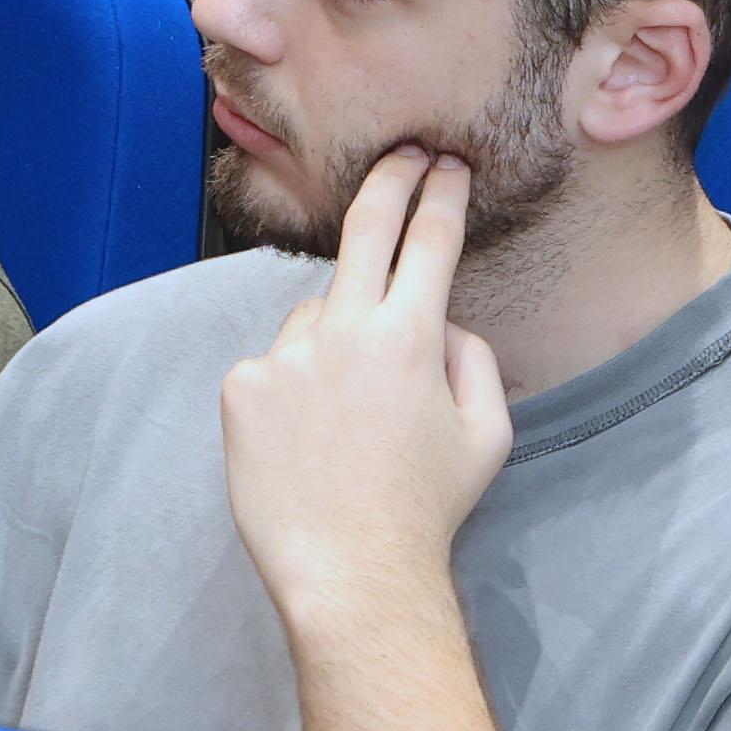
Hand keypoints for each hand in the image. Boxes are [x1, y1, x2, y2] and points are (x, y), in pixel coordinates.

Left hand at [219, 148, 515, 632]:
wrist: (349, 573)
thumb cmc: (425, 510)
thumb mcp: (488, 435)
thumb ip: (475, 362)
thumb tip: (446, 323)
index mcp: (411, 337)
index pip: (428, 239)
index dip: (440, 194)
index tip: (445, 166)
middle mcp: (344, 330)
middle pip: (365, 229)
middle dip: (389, 181)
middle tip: (402, 158)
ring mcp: (286, 355)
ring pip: (315, 317)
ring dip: (334, 341)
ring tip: (346, 424)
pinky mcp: (242, 386)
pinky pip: (274, 366)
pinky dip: (291, 389)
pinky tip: (306, 443)